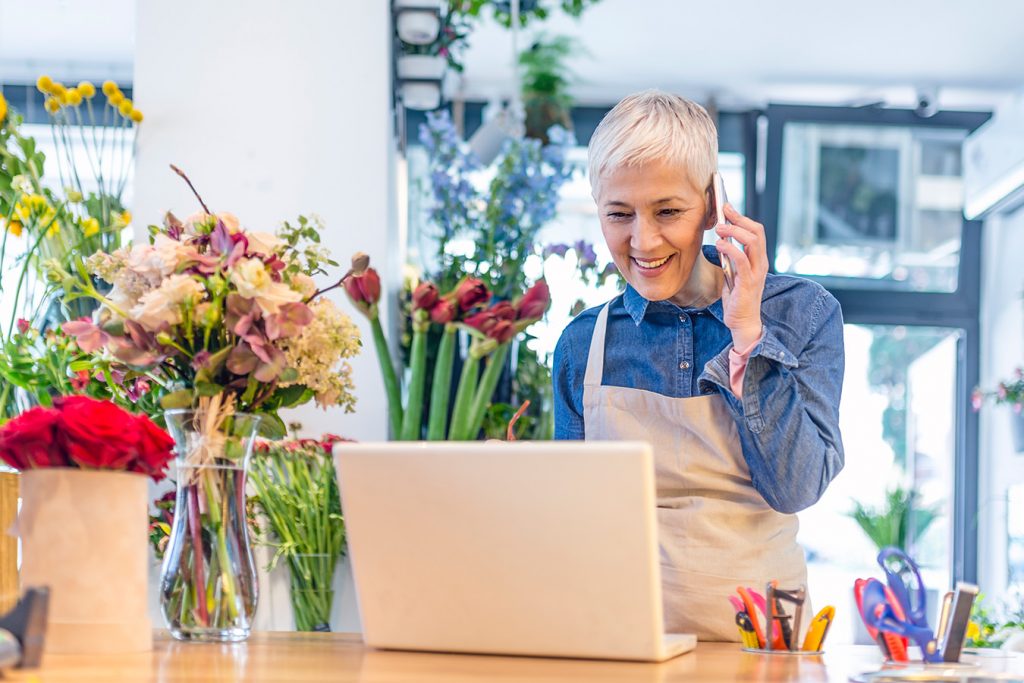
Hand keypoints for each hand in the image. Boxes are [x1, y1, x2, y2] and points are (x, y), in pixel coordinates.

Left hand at [716, 204, 766, 349]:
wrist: (743, 322)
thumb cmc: (737, 299)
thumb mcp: (733, 274)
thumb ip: (730, 259)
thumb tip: (721, 241)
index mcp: (758, 260)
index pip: (756, 231)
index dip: (742, 217)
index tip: (727, 208)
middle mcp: (761, 263)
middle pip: (757, 232)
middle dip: (739, 218)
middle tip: (723, 212)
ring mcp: (757, 272)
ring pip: (752, 242)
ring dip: (734, 231)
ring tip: (719, 229)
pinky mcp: (749, 282)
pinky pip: (742, 260)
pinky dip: (730, 249)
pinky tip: (719, 245)